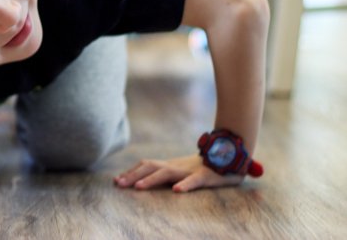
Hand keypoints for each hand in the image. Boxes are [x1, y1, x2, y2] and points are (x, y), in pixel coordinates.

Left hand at [114, 154, 244, 192]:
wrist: (231, 155)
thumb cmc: (204, 167)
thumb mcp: (182, 171)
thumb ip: (168, 174)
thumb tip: (148, 181)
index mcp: (170, 165)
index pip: (146, 165)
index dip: (131, 172)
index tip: (116, 180)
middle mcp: (176, 166)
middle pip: (150, 167)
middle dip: (132, 175)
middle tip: (118, 184)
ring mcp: (189, 170)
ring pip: (167, 173)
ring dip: (151, 180)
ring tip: (137, 187)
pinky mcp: (206, 175)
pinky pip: (194, 180)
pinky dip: (185, 185)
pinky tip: (176, 191)